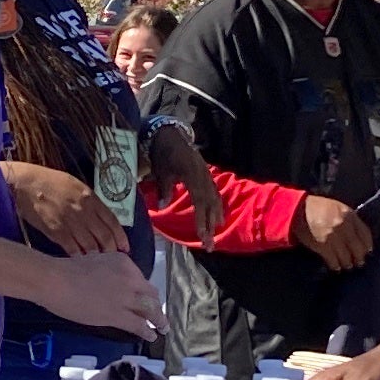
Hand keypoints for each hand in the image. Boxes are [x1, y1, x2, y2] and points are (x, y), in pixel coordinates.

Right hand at [7, 159, 126, 256]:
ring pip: (90, 245)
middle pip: (104, 236)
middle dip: (111, 251)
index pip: (112, 221)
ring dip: (96, 257)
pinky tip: (81, 263)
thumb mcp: (76, 186)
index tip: (125, 248)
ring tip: (99, 266)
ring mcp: (70, 221)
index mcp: (91, 198)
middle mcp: (84, 210)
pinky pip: (72, 249)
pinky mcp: (55, 231)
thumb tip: (101, 221)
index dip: (120, 237)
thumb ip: (90, 203)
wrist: (26, 183)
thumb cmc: (51, 183)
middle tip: (114, 262)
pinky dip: (78, 257)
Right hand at [38, 248, 162, 339]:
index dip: (143, 291)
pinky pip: (139, 325)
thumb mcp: (96, 261)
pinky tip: (151, 336)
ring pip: (150, 310)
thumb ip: (109, 271)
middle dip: (156, 305)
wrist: (56, 280)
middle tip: (159, 313)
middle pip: (150, 294)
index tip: (144, 297)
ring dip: (159, 320)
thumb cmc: (66, 270)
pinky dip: (147, 331)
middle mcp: (130, 279)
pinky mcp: (118, 315)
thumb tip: (111, 282)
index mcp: (124, 263)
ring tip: (163, 328)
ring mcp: (126, 297)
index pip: (140, 279)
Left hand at [145, 118, 222, 243]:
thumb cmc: (163, 154)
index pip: (200, 203)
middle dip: (210, 225)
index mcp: (193, 176)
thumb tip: (162, 206)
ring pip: (215, 199)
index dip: (201, 220)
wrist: (170, 135)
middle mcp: (204, 177)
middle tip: (210, 245)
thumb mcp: (161, 171)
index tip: (202, 236)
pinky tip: (217, 214)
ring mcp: (207, 175)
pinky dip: (217, 205)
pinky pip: (215, 192)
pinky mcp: (207, 174)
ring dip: (216, 216)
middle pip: (210, 205)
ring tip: (216, 232)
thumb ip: (164, 188)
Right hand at [294, 193, 379, 272]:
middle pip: (357, 247)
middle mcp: (344, 226)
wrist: (298, 210)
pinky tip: (336, 267)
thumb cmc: (317, 207)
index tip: (368, 251)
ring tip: (347, 266)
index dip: (367, 244)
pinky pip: (333, 260)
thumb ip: (348, 219)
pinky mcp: (323, 246)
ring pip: (346, 256)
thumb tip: (356, 234)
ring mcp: (333, 237)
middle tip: (359, 263)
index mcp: (349, 214)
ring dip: (347, 263)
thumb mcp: (337, 207)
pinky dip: (335, 265)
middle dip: (359, 257)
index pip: (365, 233)